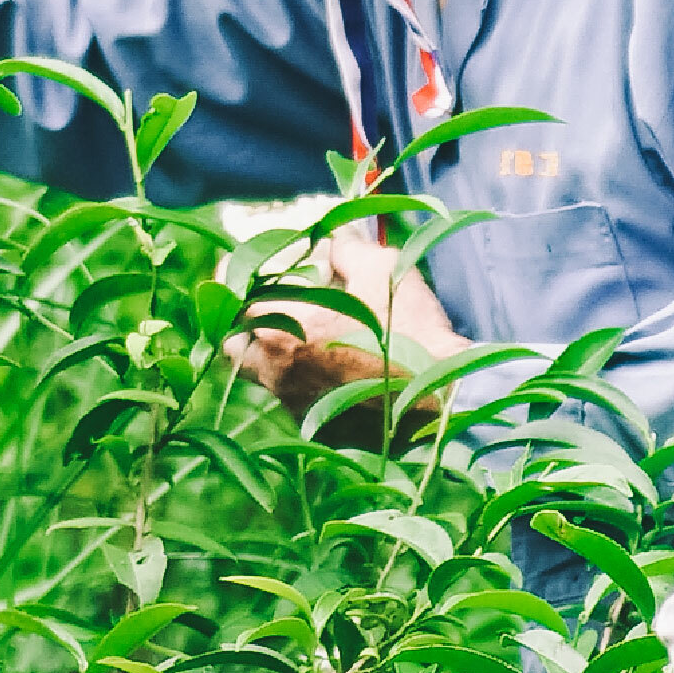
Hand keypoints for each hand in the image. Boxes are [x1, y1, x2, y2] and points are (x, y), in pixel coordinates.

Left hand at [236, 218, 461, 440]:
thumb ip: (348, 249)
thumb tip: (335, 240)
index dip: (235, 277)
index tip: (248, 268)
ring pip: (264, 377)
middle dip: (245, 325)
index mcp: (282, 327)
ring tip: (311, 337)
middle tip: (271, 308)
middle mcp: (276, 372)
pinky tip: (340, 370)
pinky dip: (308, 383)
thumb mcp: (381, 270)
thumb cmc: (411, 331)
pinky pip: (298, 401)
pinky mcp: (319, 431)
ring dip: (277, 354)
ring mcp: (295, 406)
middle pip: (233, 346)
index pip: (231, 297)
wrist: (442, 399)